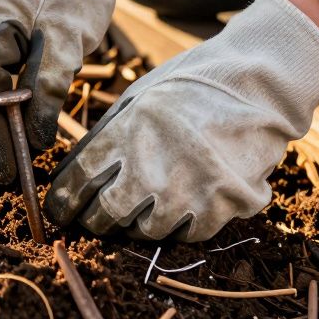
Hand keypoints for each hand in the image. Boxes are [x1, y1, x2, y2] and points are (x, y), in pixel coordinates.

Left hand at [44, 0, 318, 239]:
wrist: (260, 85)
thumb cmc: (193, 84)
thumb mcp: (140, 97)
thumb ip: (108, 134)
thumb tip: (78, 173)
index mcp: (128, 133)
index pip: (78, 182)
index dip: (62, 203)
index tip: (58, 211)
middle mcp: (154, 167)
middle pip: (106, 215)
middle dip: (94, 220)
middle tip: (94, 218)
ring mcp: (190, 191)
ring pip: (145, 231)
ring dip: (138, 223)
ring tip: (143, 207)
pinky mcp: (223, 207)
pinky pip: (187, 234)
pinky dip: (179, 224)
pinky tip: (181, 205)